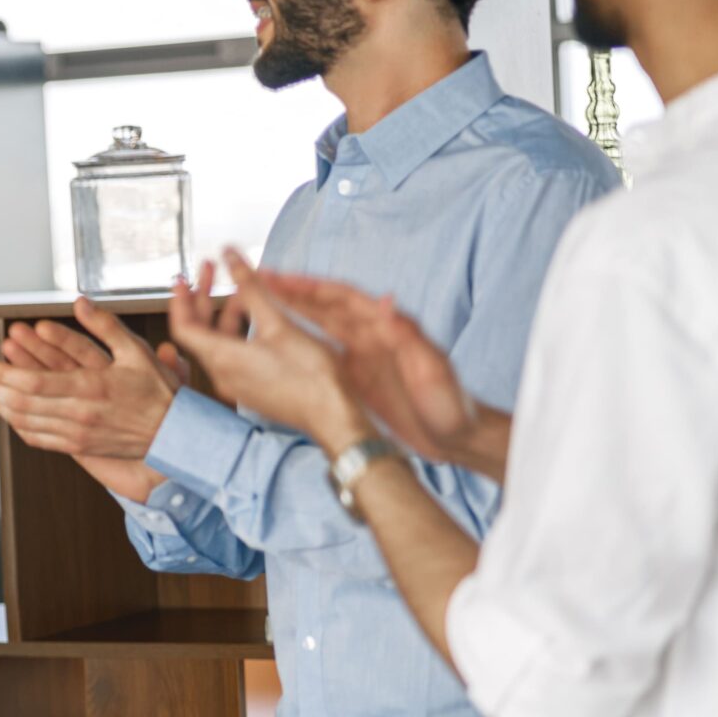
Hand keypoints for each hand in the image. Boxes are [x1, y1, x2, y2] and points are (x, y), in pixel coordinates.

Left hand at [0, 303, 186, 500]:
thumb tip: (80, 302)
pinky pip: (39, 439)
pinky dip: (19, 426)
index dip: (4, 374)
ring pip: (27, 423)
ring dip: (2, 407)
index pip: (34, 382)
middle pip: (23, 403)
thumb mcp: (135, 351)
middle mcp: (80, 414)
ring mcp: (78, 434)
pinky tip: (10, 414)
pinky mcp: (80, 447)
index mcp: (91, 387)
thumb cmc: (158, 391)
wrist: (176, 433)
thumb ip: (104, 325)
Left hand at [165, 250, 372, 451]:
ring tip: (243, 288)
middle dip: (203, 297)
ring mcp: (237, 383)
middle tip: (210, 270)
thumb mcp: (278, 323)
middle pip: (199, 331)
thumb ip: (251, 288)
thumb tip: (230, 257)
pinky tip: (257, 316)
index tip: (182, 277)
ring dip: (226, 313)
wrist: (333, 415)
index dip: (180, 298)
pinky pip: (235, 354)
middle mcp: (222, 374)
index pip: (182, 325)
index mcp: (221, 358)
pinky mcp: (252, 387)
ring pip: (220, 341)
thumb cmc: (310, 374)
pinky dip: (238, 330)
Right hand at [259, 270, 481, 466]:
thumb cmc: (453, 406)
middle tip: (257, 280)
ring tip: (261, 302)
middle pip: (327, 306)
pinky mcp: (361, 378)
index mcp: (388, 331)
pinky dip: (303, 342)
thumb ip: (410, 336)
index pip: (343, 298)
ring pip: (322, 326)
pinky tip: (283, 343)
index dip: (309, 286)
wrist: (460, 439)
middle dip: (292, 292)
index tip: (278, 277)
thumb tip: (386, 302)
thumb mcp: (433, 370)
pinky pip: (325, 352)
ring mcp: (366, 357)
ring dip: (294, 311)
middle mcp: (374, 337)